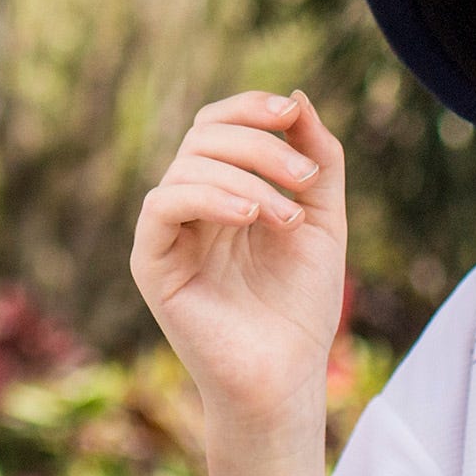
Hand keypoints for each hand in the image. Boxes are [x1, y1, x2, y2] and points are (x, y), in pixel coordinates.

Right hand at [133, 92, 348, 434]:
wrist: (285, 379)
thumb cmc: (301, 308)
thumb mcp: (323, 221)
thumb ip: (318, 160)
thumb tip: (297, 97)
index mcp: (224, 192)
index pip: (219, 125)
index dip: (250, 107)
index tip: (291, 112)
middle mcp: (190, 206)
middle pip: (204, 137)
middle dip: (259, 144)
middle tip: (306, 179)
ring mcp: (168, 234)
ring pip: (187, 166)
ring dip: (247, 178)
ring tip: (289, 219)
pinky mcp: (151, 262)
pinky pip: (163, 206)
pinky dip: (209, 197)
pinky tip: (251, 217)